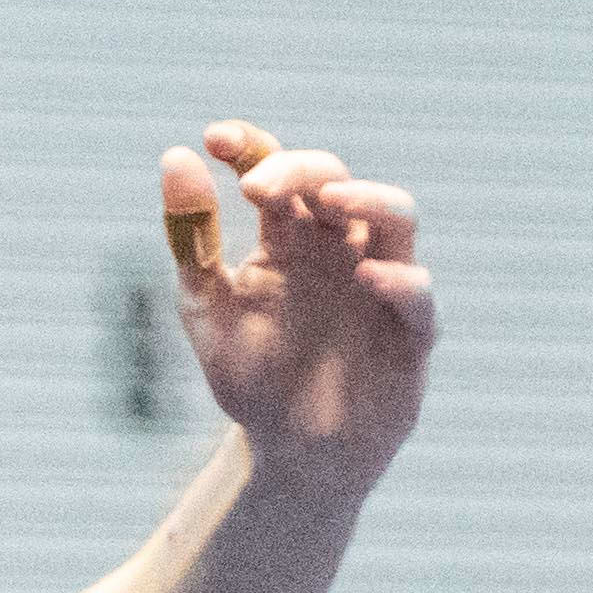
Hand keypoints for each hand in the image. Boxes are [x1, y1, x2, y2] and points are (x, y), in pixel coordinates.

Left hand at [162, 120, 434, 489]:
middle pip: (333, 178)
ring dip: (370, 198)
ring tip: (328, 199)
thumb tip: (174, 157)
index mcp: (288, 234)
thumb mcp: (205, 308)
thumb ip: (192, 239)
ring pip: (398, 215)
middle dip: (298, 171)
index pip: (274, 168)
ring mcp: (380, 283)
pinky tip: (365, 277)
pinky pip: (419, 295)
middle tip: (257, 187)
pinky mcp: (409, 333)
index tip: (215, 139)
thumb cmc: (250, 375)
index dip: (251, 145)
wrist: (289, 453)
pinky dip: (398, 280)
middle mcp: (339, 245)